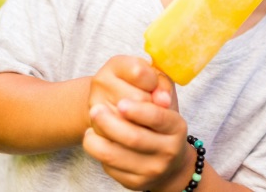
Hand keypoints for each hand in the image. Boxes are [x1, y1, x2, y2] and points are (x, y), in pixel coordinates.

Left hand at [84, 56, 187, 189]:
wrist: (169, 160)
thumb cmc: (161, 121)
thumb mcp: (164, 98)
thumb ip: (158, 84)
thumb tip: (154, 89)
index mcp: (177, 126)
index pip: (157, 117)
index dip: (139, 110)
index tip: (121, 102)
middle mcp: (169, 150)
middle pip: (134, 137)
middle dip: (110, 123)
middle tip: (95, 109)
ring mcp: (153, 169)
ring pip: (117, 156)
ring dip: (97, 141)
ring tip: (88, 129)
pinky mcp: (137, 183)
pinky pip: (112, 169)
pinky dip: (100, 154)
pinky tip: (95, 142)